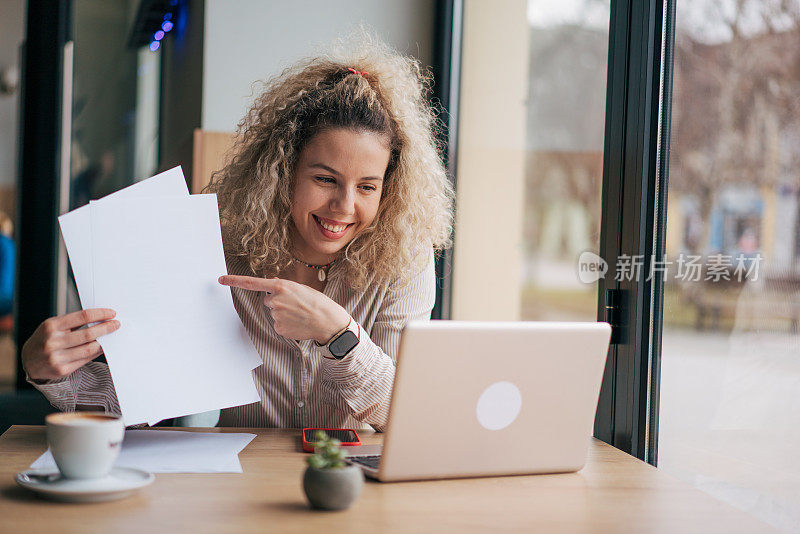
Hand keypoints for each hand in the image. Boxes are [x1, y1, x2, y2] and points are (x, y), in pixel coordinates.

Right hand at [22, 309, 119, 381]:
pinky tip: (102, 347)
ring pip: (89, 349)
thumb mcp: (53, 326)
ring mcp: (57, 357)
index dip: (100, 314)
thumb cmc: (45, 339)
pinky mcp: (62, 370)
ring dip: (104, 342)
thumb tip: (100, 319)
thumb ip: (72, 323)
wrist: (29, 362)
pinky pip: (86, 359)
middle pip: (88, 334)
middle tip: (116, 324)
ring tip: (111, 336)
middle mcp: (53, 342)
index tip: (111, 313)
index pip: (82, 317)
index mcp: (51, 326)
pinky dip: (96, 352)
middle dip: (106, 328)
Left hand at [219, 275, 349, 343]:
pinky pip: (278, 325)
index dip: (234, 281)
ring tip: (300, 314)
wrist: (328, 321)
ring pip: (274, 313)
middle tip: (296, 304)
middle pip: (268, 301)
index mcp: (280, 286)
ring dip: (284, 314)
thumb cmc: (316, 302)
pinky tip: (298, 323)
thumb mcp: (300, 288)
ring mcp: (275, 316)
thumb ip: (283, 287)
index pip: (252, 283)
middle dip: (279, 302)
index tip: (220, 280)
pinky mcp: (279, 328)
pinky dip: (287, 324)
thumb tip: (271, 289)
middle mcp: (274, 301)